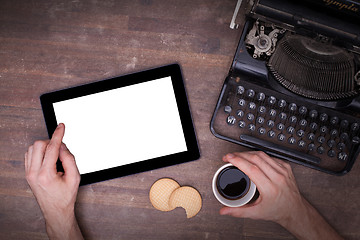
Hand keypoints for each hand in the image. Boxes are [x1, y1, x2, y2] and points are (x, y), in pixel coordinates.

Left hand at [25, 123, 82, 239]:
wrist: (56, 211)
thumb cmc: (65, 197)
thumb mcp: (75, 177)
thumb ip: (70, 159)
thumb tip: (63, 146)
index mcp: (46, 174)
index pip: (52, 148)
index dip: (58, 134)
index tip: (61, 126)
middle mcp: (34, 173)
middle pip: (39, 145)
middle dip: (51, 142)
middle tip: (61, 149)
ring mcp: (28, 174)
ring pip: (32, 148)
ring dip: (44, 147)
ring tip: (55, 156)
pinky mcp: (27, 174)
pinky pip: (29, 155)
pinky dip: (39, 152)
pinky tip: (47, 158)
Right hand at [219, 151, 342, 239]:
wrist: (295, 210)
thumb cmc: (278, 211)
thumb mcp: (256, 214)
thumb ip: (238, 212)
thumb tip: (224, 211)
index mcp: (270, 188)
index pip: (251, 169)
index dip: (238, 161)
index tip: (228, 158)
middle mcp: (278, 177)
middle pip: (255, 158)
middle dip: (239, 154)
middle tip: (229, 156)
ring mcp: (283, 171)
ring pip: (262, 155)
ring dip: (248, 153)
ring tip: (238, 156)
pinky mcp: (285, 167)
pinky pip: (269, 157)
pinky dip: (258, 156)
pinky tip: (252, 158)